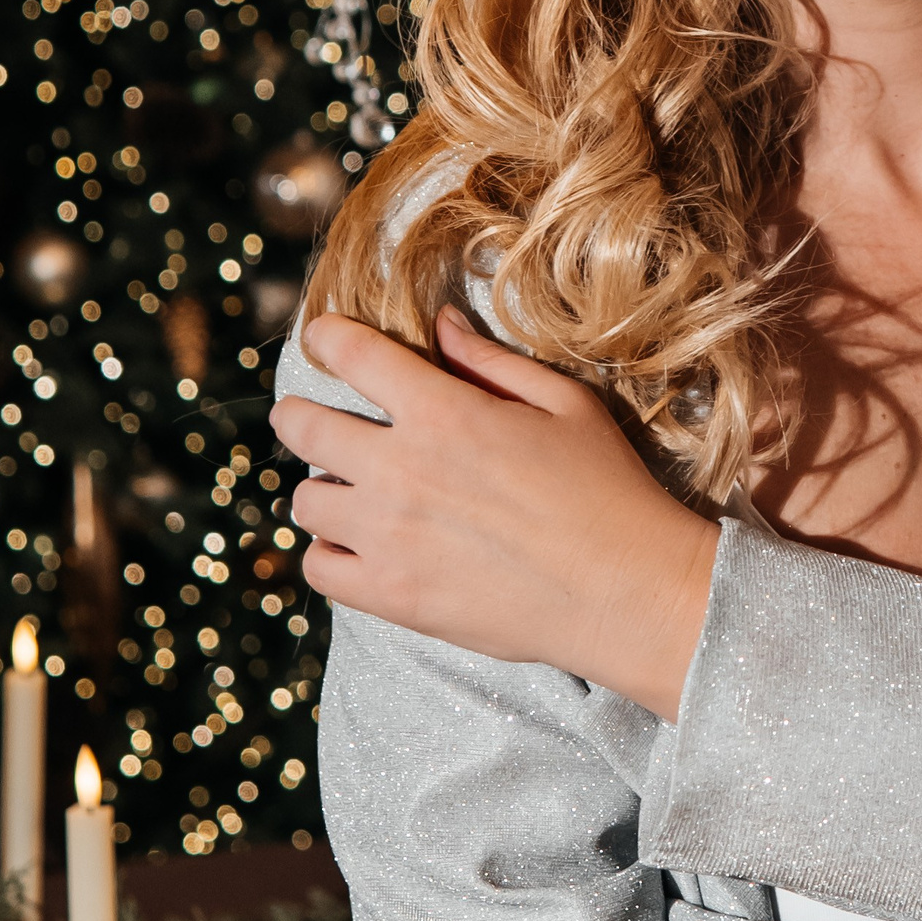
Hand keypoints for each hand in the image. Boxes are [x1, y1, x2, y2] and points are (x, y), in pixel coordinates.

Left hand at [272, 309, 718, 720]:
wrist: (623, 589)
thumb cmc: (605, 487)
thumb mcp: (563, 402)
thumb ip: (490, 361)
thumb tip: (442, 324)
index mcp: (443, 411)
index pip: (351, 355)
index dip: (326, 337)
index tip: (322, 338)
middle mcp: (401, 470)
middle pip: (303, 428)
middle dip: (298, 414)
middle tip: (308, 417)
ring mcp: (389, 538)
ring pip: (306, 502)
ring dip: (324, 488)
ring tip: (351, 490)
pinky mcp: (392, 596)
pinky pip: (319, 569)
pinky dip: (330, 553)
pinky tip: (359, 545)